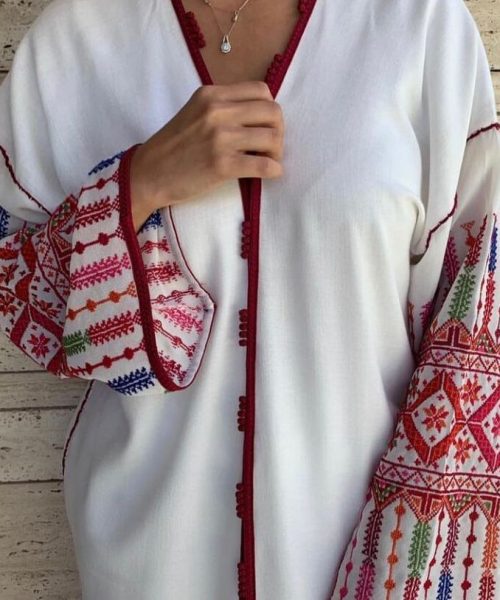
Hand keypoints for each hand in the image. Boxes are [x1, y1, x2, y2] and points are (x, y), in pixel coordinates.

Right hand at [130, 80, 284, 231]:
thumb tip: (258, 116)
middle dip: (278, 130)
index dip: (270, 110)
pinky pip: (264, 165)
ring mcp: (220, 138)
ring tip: (269, 160)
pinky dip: (274, 170)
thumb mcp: (194, 113)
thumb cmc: (172, 147)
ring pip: (272, 138)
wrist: (149, 174)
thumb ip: (222, 108)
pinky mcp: (223, 165)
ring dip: (277, 152)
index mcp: (211, 95)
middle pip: (273, 112)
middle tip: (270, 146)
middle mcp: (217, 111)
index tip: (264, 126)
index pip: (261, 90)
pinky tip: (271, 174)